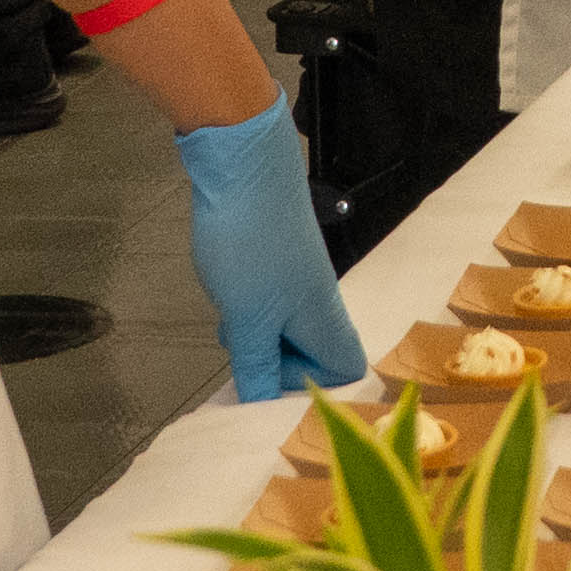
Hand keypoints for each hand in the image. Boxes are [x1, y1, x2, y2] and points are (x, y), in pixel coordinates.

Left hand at [173, 99, 366, 402]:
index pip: (345, 369)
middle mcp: (318, 299)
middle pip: (311, 350)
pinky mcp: (275, 257)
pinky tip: (225, 289)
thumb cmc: (252, 239)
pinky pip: (267, 299)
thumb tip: (265, 406)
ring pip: (283, 325)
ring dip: (255, 333)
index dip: (312, 386)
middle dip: (273, 360)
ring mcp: (296, 276)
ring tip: (230, 317)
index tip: (271, 379)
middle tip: (243, 348)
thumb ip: (257, 366)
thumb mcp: (248, 319)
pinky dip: (246, 306)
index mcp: (324, 318)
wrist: (241, 164)